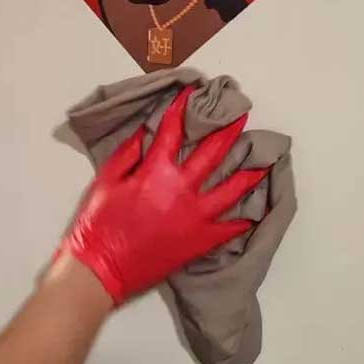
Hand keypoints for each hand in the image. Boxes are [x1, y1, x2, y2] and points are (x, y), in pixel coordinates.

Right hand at [59, 89, 263, 304]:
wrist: (101, 269)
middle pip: (213, 154)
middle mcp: (181, 188)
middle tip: (242, 116)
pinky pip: (229, 229)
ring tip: (264, 161)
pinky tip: (254, 213)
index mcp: (156, 171)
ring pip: (231, 190)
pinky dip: (243, 221)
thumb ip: (128, 153)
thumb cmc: (98, 223)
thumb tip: (147, 132)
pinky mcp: (200, 242)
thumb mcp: (106, 181)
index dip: (183, 109)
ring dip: (249, 173)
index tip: (193, 94)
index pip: (174, 131)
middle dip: (229, 131)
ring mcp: (195, 216)